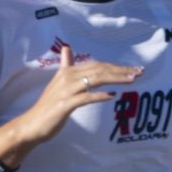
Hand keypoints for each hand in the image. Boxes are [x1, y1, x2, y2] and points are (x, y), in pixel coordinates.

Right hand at [9, 46, 140, 153]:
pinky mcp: (65, 104)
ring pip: (95, 80)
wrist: (32, 124)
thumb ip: (64, 66)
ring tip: (131, 80)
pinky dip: (99, 96)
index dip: (115, 66)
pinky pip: (85, 97)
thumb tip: (67, 48)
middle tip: (139, 72)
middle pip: (98, 69)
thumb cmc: (48, 106)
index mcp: (67, 72)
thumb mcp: (58, 83)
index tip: (133, 69)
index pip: (96, 65)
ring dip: (115, 79)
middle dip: (120, 70)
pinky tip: (112, 96)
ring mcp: (66, 91)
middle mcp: (67, 77)